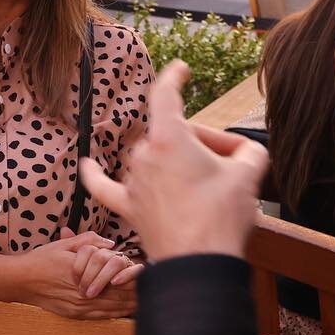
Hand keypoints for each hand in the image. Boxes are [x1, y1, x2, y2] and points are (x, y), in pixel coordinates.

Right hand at [12, 230, 138, 318]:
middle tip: (158, 289)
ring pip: (112, 309)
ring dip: (130, 306)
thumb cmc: (42, 260)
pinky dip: (116, 314)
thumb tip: (110, 244)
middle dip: (138, 293)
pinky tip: (125, 312)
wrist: (20, 281)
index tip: (149, 274)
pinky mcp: (74, 315)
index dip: (134, 278)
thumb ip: (89, 241)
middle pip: (119, 296)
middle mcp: (85, 294)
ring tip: (147, 302)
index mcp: (86, 274)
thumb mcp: (65, 244)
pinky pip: (100, 316)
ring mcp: (80, 307)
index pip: (117, 279)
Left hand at [81, 61, 267, 261]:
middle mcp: (145, 154)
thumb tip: (245, 152)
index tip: (180, 69)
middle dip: (201, 142)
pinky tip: (86, 165)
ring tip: (209, 188)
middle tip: (232, 163)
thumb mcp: (248, 175)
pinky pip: (104, 187)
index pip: (165, 95)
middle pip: (171, 134)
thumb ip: (248, 152)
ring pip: (153, 159)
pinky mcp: (128, 208)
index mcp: (170, 138)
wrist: (200, 264)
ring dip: (177, 164)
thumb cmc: (221, 218)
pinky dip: (95, 175)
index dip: (174, 77)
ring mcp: (133, 182)